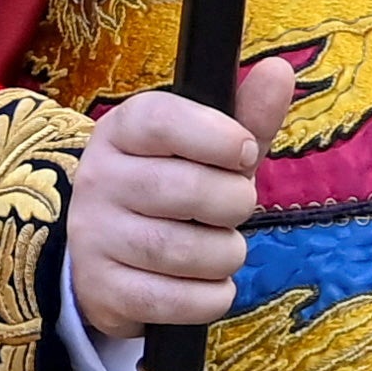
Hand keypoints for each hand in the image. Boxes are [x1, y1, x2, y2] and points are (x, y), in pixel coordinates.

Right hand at [64, 61, 295, 339]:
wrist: (109, 256)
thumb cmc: (172, 191)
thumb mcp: (207, 150)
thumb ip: (245, 117)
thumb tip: (278, 70)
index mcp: (121, 132)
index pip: (161, 121)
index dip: (216, 136)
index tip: (243, 152)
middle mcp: (97, 179)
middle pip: (185, 190)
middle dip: (234, 204)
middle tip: (234, 209)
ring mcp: (93, 235)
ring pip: (182, 250)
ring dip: (224, 255)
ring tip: (220, 249)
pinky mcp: (100, 289)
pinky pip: (172, 300)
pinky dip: (208, 298)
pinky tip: (206, 286)